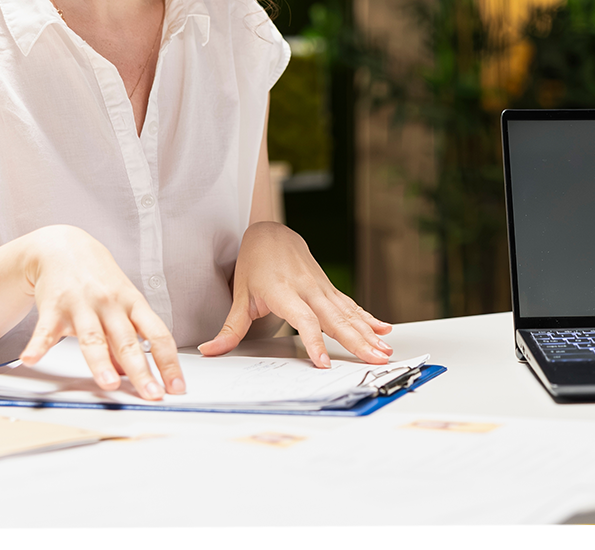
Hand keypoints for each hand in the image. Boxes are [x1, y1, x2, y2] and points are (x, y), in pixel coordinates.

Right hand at [20, 225, 183, 399]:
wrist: (64, 247)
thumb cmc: (98, 279)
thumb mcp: (121, 304)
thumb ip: (125, 339)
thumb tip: (132, 373)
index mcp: (133, 304)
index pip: (158, 335)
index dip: (169, 362)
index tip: (177, 386)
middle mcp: (111, 305)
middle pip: (128, 341)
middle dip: (141, 371)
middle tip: (152, 394)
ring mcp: (83, 305)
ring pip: (93, 338)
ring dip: (101, 362)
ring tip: (108, 384)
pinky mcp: (53, 307)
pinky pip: (45, 329)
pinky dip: (38, 345)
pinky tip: (32, 358)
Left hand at [199, 221, 393, 366]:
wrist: (271, 233)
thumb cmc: (255, 263)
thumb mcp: (240, 295)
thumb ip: (230, 328)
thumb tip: (210, 351)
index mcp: (285, 292)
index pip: (304, 319)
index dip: (314, 341)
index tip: (323, 362)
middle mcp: (308, 289)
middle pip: (336, 318)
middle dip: (358, 340)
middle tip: (374, 359)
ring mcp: (322, 288)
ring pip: (349, 313)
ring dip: (369, 333)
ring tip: (385, 350)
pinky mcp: (329, 288)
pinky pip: (352, 305)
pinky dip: (369, 318)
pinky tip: (384, 329)